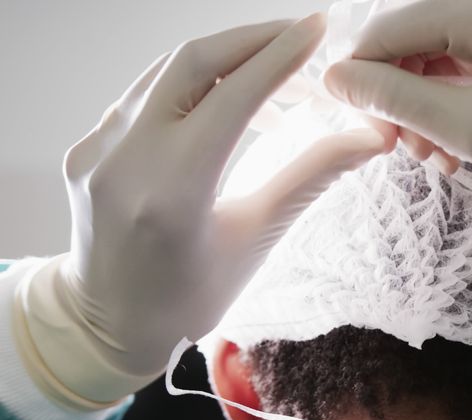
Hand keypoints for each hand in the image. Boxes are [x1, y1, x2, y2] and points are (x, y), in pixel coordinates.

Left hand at [30, 14, 391, 401]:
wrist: (108, 323)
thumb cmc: (189, 296)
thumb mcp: (255, 238)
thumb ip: (309, 177)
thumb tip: (370, 137)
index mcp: (172, 192)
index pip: (232, 97)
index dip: (280, 57)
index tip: (317, 29)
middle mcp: (124, 161)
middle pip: (192, 62)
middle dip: (253, 40)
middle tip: (301, 36)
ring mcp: (97, 150)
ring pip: (165, 72)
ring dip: (224, 59)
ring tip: (275, 71)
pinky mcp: (87, 147)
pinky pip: (144, 94)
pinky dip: (191, 84)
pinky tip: (226, 95)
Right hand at [322, 0, 471, 220]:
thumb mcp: (468, 128)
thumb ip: (396, 98)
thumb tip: (338, 79)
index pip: (393, 28)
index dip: (363, 77)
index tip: (357, 125)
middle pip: (415, 41)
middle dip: (400, 98)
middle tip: (402, 150)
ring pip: (439, 60)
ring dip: (426, 110)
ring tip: (435, 159)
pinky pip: (470, 70)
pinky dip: (455, 108)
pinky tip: (455, 150)